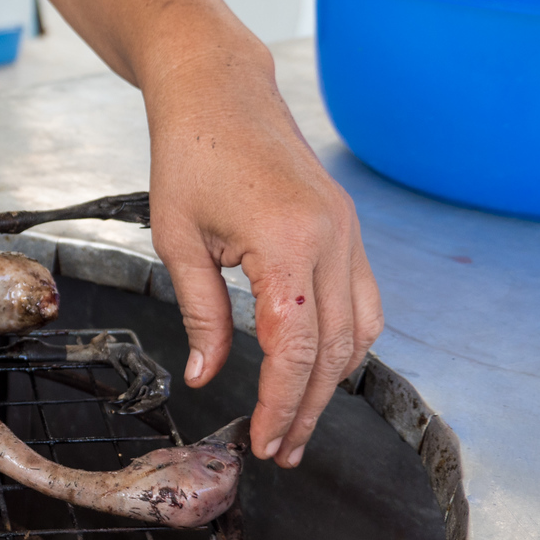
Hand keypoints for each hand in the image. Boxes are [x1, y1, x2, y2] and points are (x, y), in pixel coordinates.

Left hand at [146, 44, 382, 467]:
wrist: (217, 90)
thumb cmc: (187, 156)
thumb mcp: (177, 242)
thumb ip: (200, 315)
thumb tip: (206, 375)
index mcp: (287, 243)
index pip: (295, 350)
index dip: (282, 405)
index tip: (264, 442)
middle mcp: (332, 239)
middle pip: (335, 351)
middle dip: (309, 408)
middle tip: (281, 450)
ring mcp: (349, 232)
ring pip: (360, 330)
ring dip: (333, 383)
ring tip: (300, 422)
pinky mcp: (347, 227)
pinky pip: (363, 300)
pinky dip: (346, 342)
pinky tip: (319, 369)